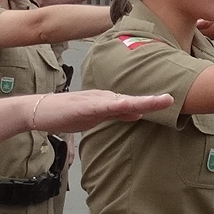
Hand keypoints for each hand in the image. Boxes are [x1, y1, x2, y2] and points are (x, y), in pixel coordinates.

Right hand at [24, 89, 171, 134]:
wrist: (40, 110)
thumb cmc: (66, 114)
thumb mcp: (96, 116)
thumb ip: (117, 113)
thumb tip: (139, 112)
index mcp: (108, 101)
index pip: (134, 102)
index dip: (152, 103)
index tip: (170, 103)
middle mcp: (104, 97)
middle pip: (133, 99)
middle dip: (153, 101)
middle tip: (173, 100)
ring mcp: (94, 101)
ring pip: (122, 101)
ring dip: (142, 101)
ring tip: (160, 101)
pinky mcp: (83, 107)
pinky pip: (103, 107)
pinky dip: (117, 106)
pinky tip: (128, 105)